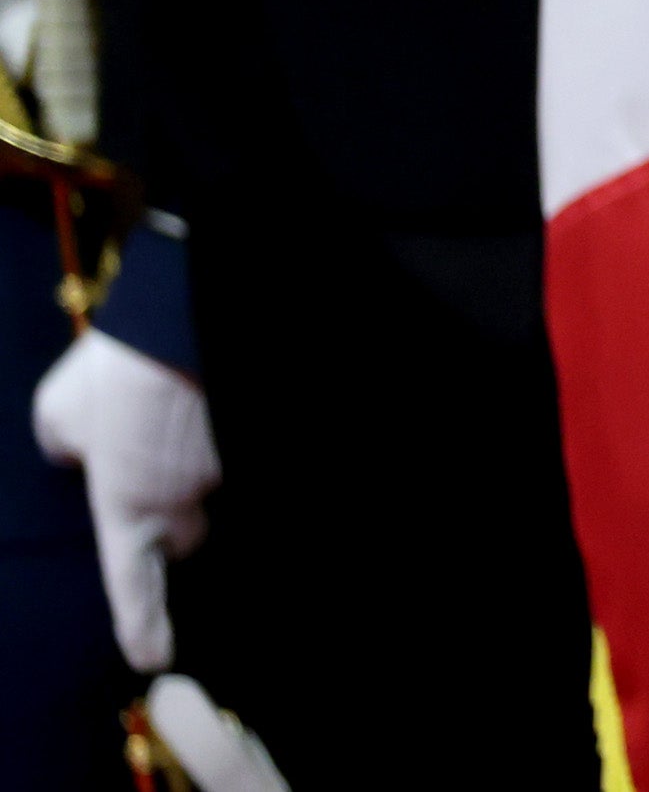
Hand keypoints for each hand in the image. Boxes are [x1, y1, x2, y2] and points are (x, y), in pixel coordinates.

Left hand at [31, 328, 215, 671]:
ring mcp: (229, 469)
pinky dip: (227, 433)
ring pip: (218, 485)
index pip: (133, 587)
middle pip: (189, 533)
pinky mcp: (255, 441)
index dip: (143, 628)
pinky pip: (239, 449)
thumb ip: (67, 446)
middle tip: (158, 474)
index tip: (154, 660)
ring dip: (200, 464)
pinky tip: (214, 403)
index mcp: (128, 508)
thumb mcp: (58, 413)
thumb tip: (76, 453)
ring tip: (182, 419)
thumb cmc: (114, 373)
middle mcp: (186, 500)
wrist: (186, 322)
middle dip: (177, 517)